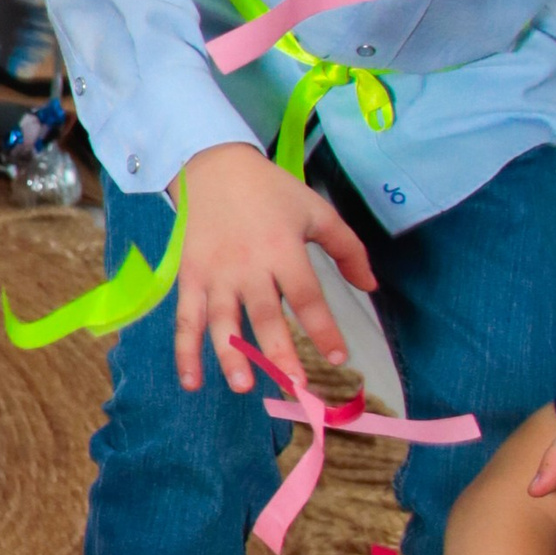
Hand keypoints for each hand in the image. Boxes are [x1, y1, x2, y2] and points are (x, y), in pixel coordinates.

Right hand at [172, 141, 374, 393]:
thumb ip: (347, 248)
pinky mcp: (190, 279)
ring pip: (222, 322)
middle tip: (294, 385)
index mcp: (283, 248)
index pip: (306, 295)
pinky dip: (185, 352)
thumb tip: (371, 286)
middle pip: (265, 315)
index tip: (339, 357)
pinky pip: (186, 320)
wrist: (213, 167)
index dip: (323, 328)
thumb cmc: (270, 192)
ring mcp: (215, 275)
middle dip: (279, 352)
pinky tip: (191, 382)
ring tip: (244, 386)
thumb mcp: (316, 211)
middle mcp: (248, 266)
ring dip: (231, 356)